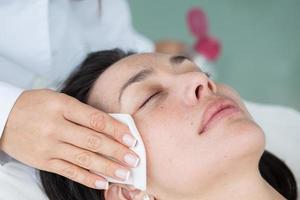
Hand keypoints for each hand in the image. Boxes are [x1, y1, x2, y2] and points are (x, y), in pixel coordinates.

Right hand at [0, 89, 138, 188]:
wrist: (3, 117)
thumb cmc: (36, 105)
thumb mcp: (59, 100)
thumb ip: (83, 112)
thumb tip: (111, 126)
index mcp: (62, 106)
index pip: (95, 120)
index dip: (116, 130)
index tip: (132, 138)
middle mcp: (56, 127)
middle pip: (93, 141)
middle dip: (117, 152)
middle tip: (134, 159)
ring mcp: (49, 146)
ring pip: (83, 159)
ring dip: (107, 168)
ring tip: (124, 174)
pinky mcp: (43, 161)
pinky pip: (69, 171)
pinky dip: (87, 178)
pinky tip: (102, 182)